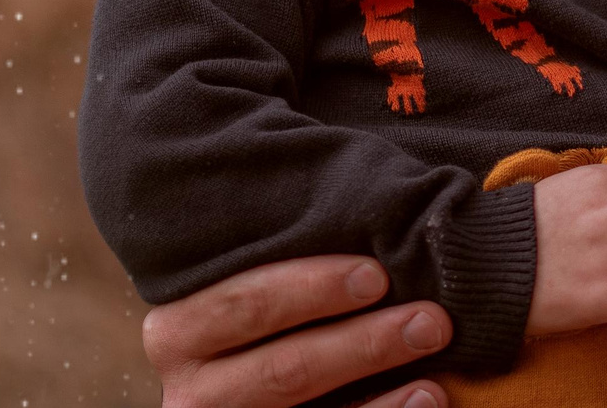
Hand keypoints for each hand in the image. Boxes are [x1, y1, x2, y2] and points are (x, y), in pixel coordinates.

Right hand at [142, 255, 451, 407]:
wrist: (204, 407)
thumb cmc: (238, 323)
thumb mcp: (224, 294)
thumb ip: (259, 264)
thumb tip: (356, 217)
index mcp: (174, 331)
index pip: (244, 304)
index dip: (311, 288)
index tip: (377, 273)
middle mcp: (189, 390)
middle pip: (285, 366)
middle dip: (363, 341)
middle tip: (429, 317)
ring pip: (305, 404)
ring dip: (379, 380)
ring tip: (432, 351)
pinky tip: (427, 395)